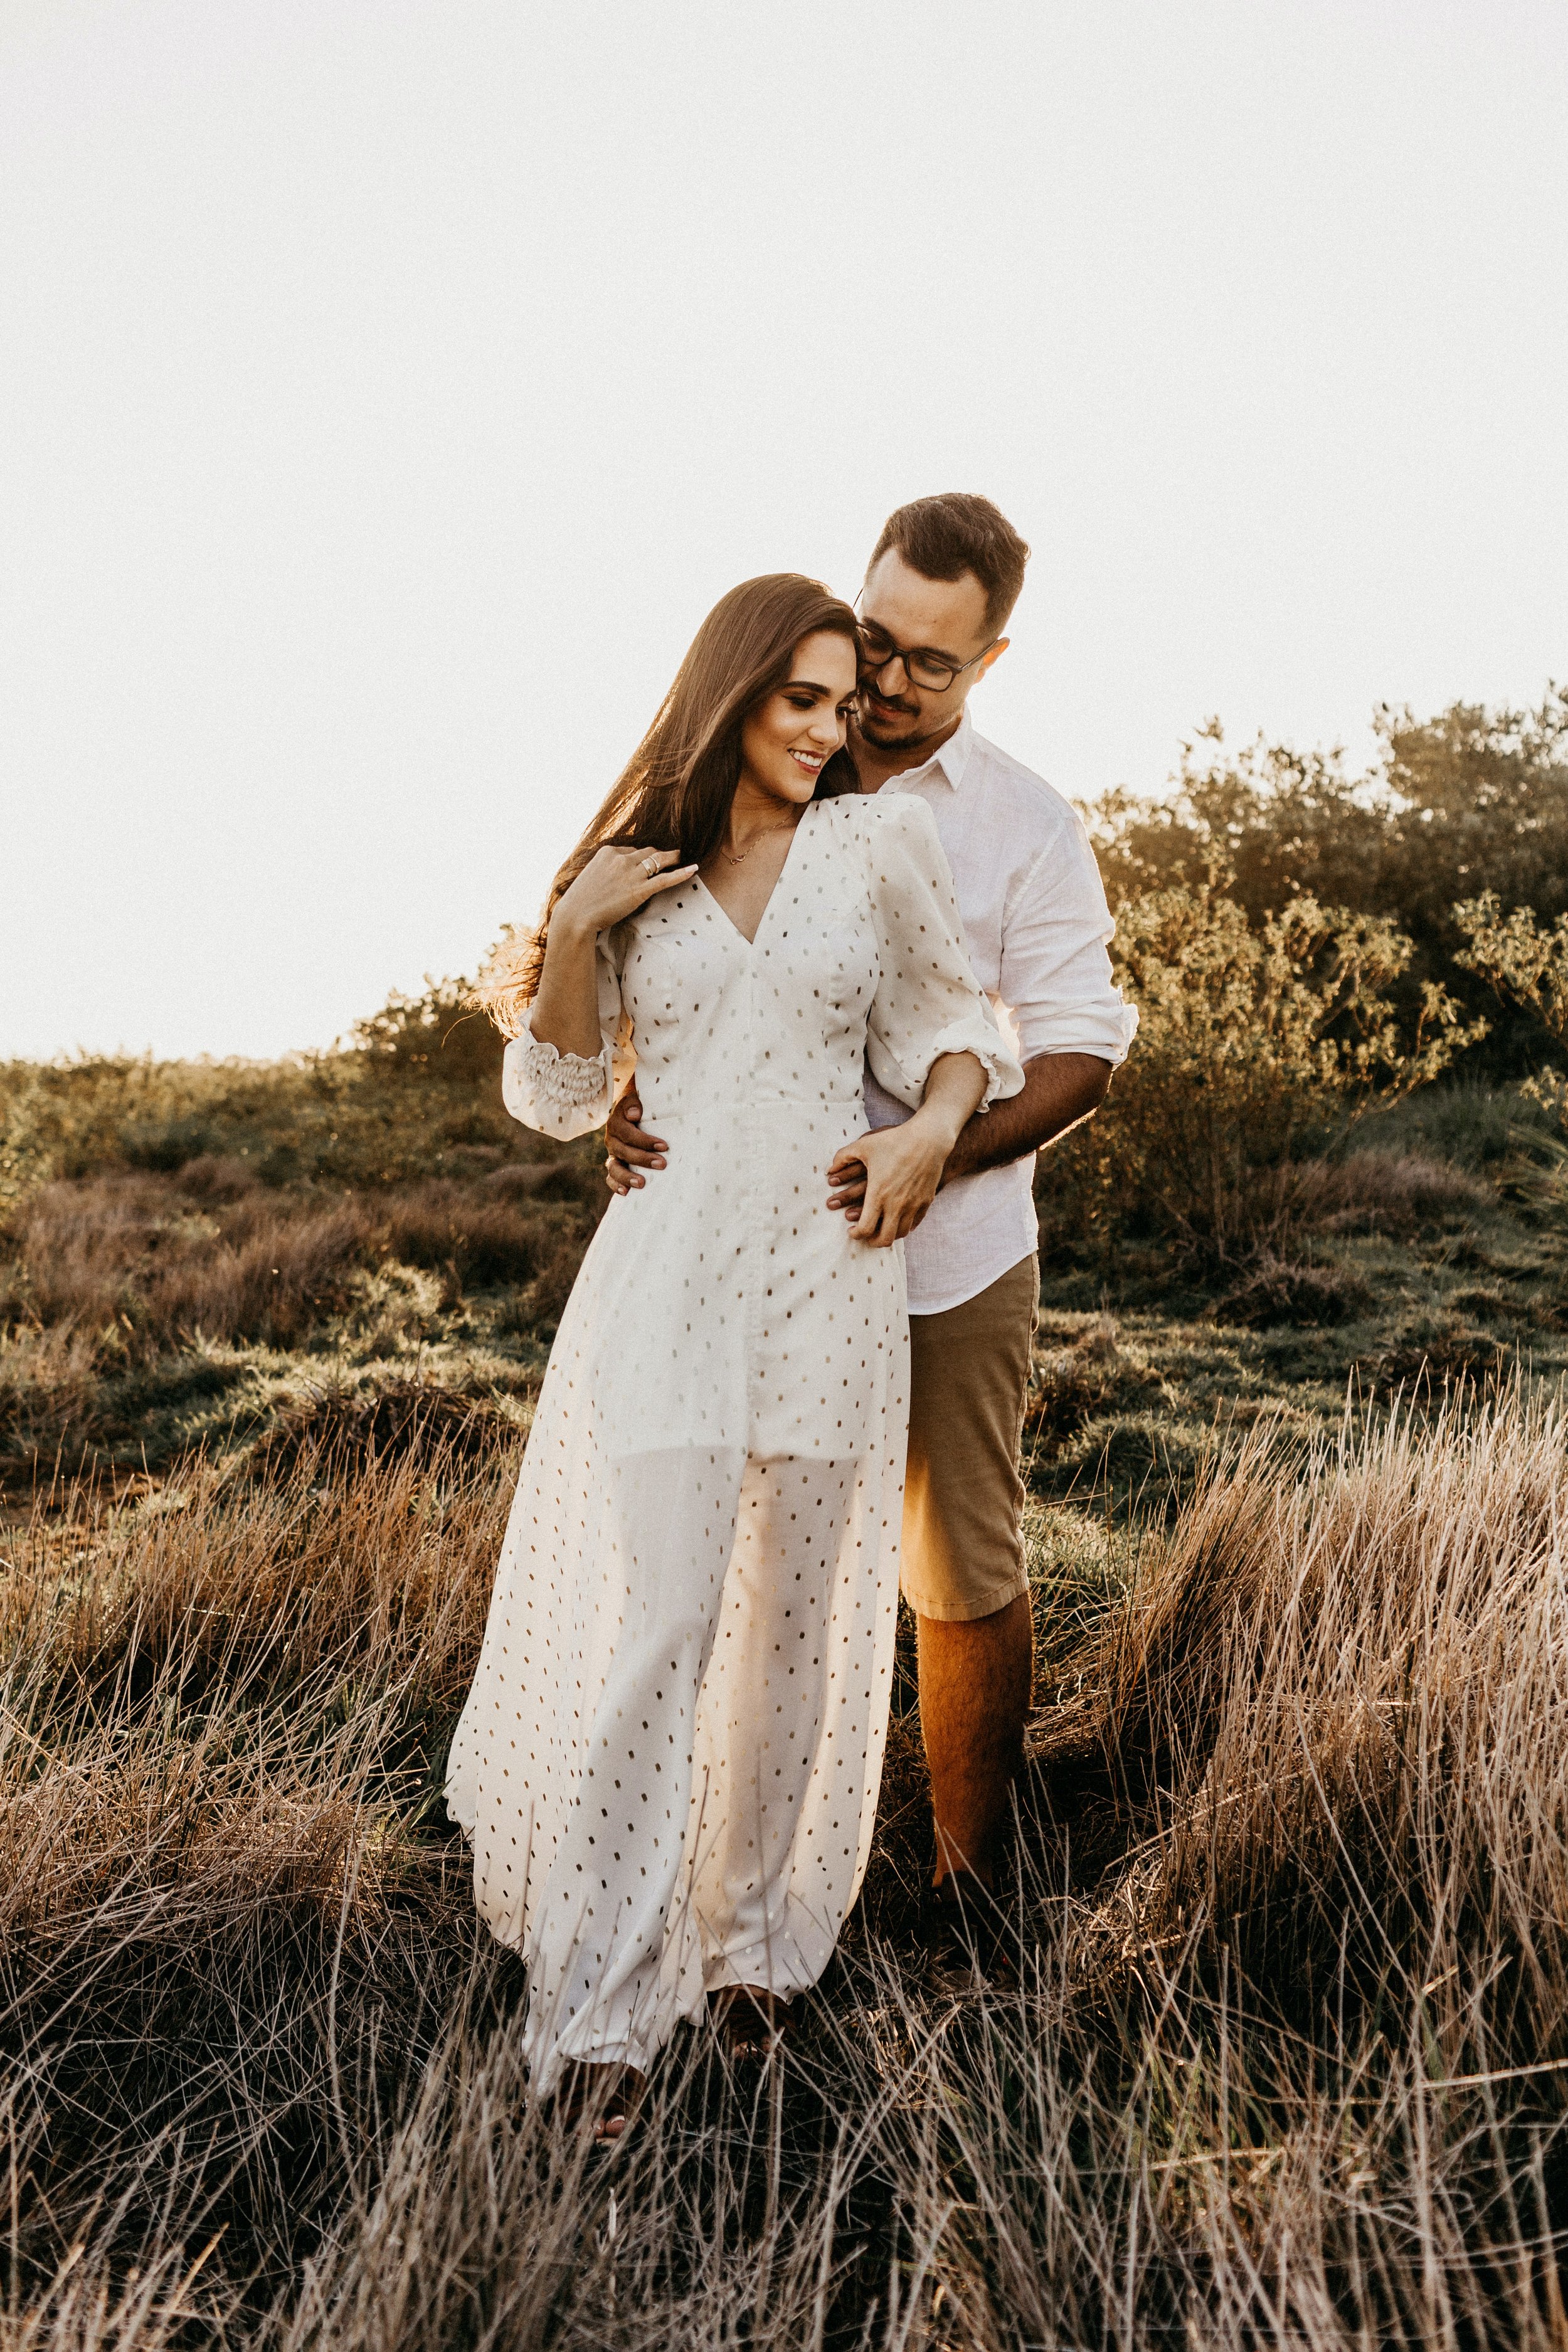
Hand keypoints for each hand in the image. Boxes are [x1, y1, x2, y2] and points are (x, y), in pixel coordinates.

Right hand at [556, 843, 696, 939]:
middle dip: (658, 854)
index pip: (631, 849)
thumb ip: (605, 869)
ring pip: (658, 860)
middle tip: (669, 856)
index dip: (638, 857)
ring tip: (681, 856)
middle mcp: (621, 859)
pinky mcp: (640, 890)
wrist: (576, 916)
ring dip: (672, 857)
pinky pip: (665, 879)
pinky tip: (693, 868)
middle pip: (647, 852)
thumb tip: (615, 873)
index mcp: (608, 852)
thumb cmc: (580, 901)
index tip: (642, 863)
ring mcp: (632, 874)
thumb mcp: (591, 875)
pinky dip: (681, 873)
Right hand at [605, 1083, 669, 1195]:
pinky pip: (611, 1177)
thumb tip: (634, 1115)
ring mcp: (613, 1154)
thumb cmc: (642, 1105)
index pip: (628, 1134)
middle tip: (662, 1164)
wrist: (633, 1109)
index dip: (645, 1141)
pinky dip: (616, 1185)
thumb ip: (634, 1103)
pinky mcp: (615, 1164)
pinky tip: (626, 1192)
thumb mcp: (637, 1098)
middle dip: (643, 1159)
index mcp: (617, 1123)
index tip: (664, 1146)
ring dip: (627, 1176)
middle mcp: (612, 1139)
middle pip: (624, 1152)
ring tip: (642, 1183)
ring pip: (614, 1167)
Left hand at [826, 1115, 956, 1247]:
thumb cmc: (894, 1140)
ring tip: (881, 1230)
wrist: (928, 1138)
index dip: (855, 1234)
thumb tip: (829, 1170)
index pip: (864, 1228)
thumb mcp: (864, 1145)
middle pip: (883, 1238)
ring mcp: (913, 1205)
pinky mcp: (926, 1201)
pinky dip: (905, 1226)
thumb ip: (842, 1157)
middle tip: (866, 1236)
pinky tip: (899, 1222)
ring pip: (901, 1233)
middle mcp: (896, 1205)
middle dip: (871, 1241)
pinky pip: (915, 1223)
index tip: (851, 1230)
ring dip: (889, 1235)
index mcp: (878, 1195)